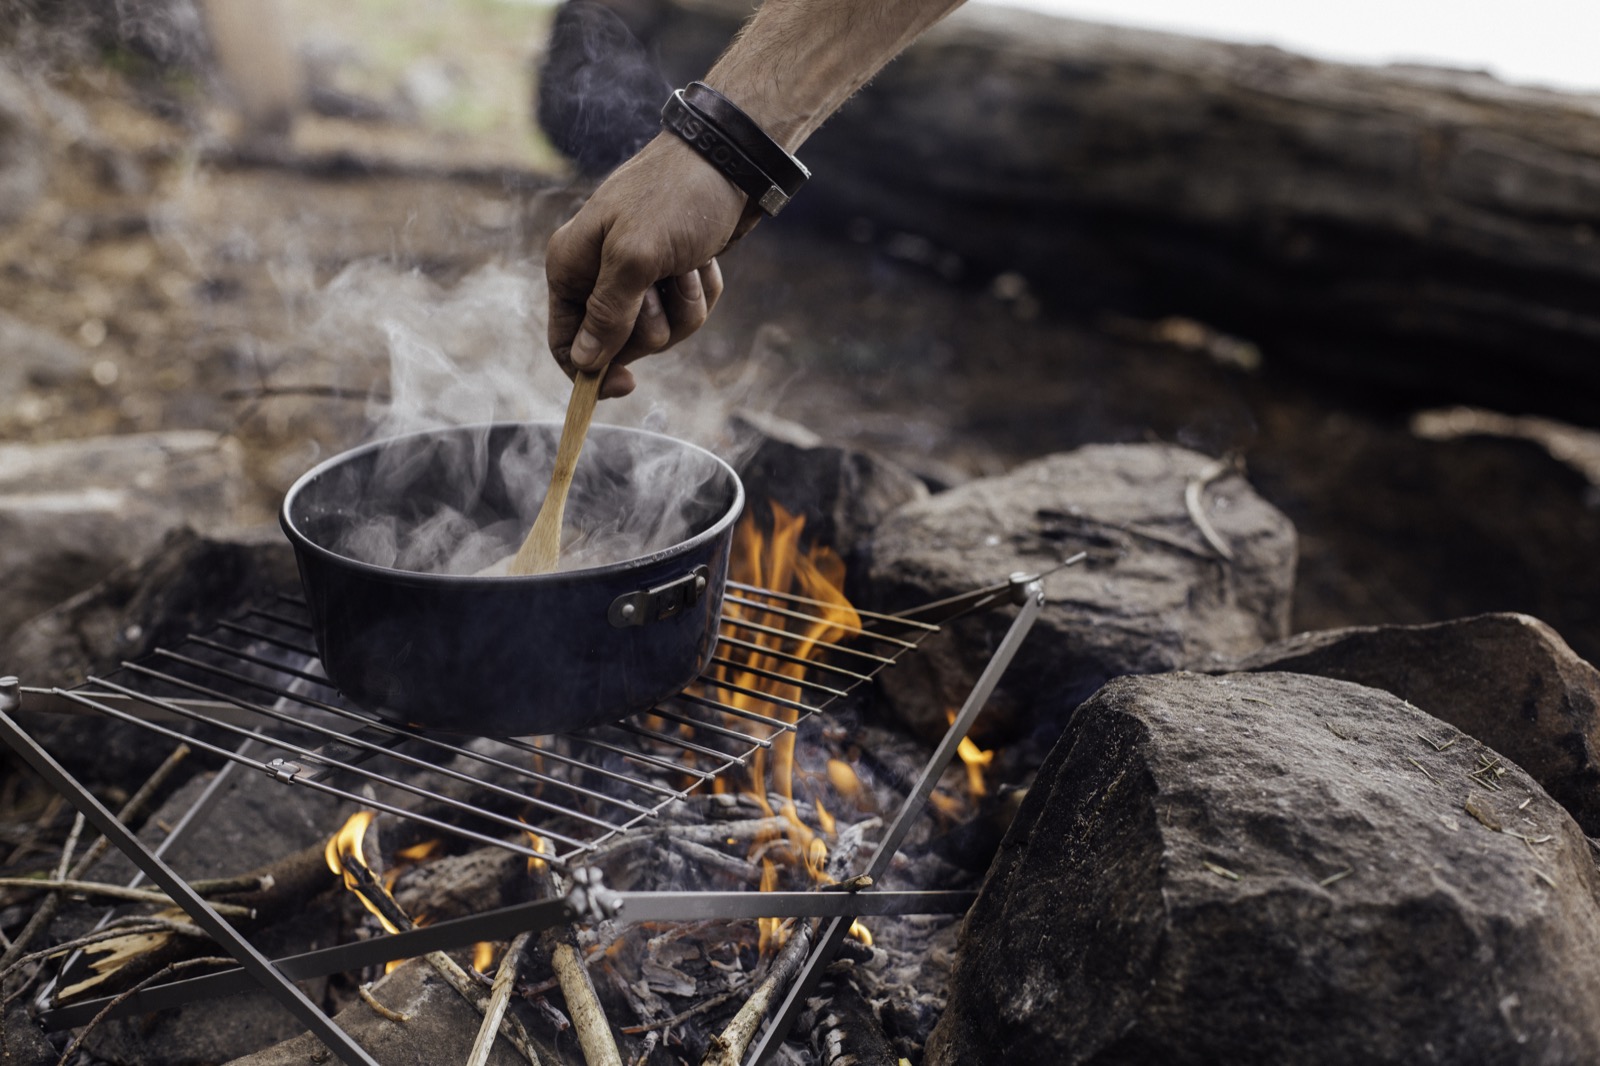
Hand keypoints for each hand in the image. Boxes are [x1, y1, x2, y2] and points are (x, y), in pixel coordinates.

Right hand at [545, 133, 756, 397]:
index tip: (627, 384)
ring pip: (660, 331)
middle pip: (618, 344)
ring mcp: (637, 276)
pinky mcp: (671, 274)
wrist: (730, 160)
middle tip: (663, 284)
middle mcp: (598, 274)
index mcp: (572, 265)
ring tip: (689, 264)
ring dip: (683, 306)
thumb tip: (583, 361)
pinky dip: (701, 292)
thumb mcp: (637, 256)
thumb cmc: (676, 197)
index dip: (591, 371)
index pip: (565, 342)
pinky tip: (705, 260)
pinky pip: (685, 312)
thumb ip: (608, 312)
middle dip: (652, 324)